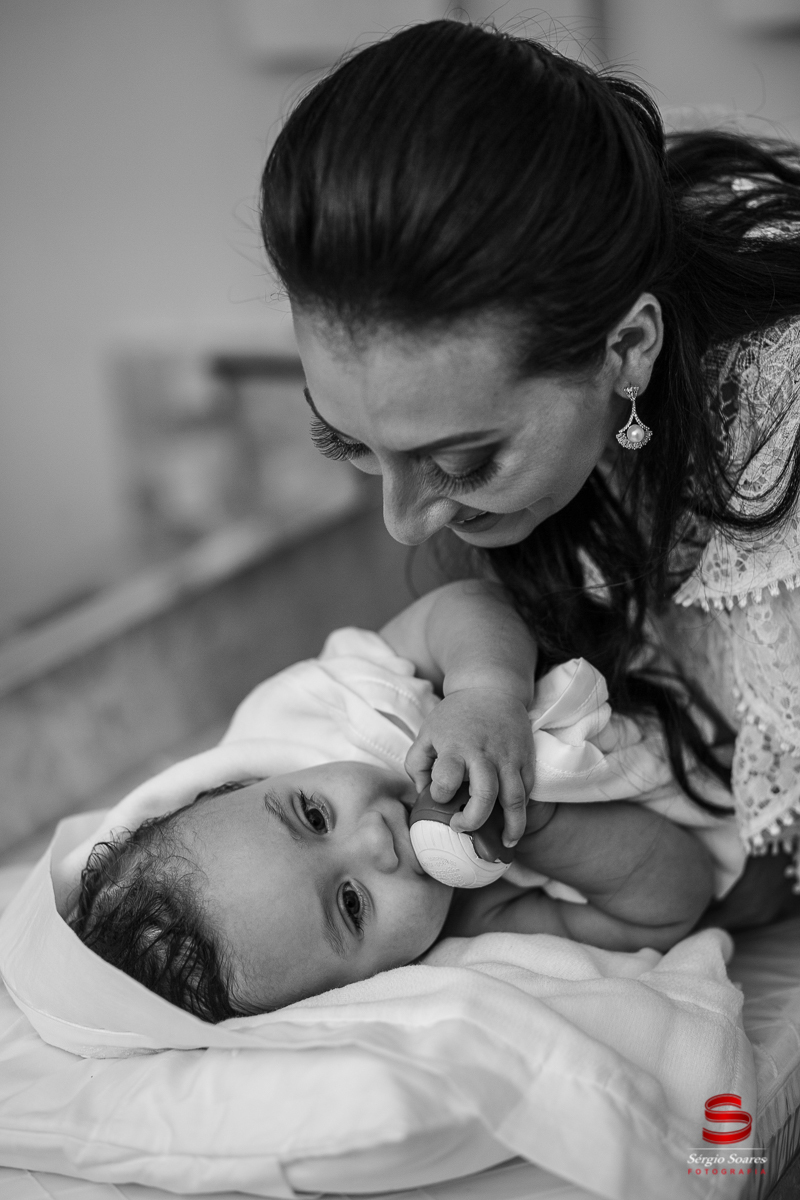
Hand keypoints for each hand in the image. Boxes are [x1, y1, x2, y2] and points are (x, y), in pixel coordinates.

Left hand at [405, 689, 535, 846]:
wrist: (491, 688)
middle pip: (485, 793)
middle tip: (462, 828)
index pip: (447, 776)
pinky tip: (514, 828)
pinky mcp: (526, 758)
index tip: (438, 797)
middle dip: (474, 818)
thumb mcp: (427, 732)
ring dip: (511, 826)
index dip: (439, 793)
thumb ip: (417, 764)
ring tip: (504, 844)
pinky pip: (528, 790)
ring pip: (514, 798)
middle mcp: (483, 753)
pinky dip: (523, 813)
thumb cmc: (455, 716)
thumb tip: (422, 796)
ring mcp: (508, 757)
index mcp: (455, 746)